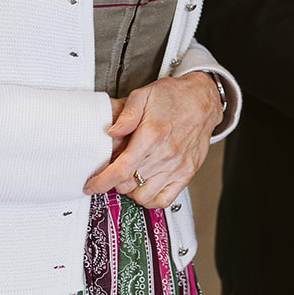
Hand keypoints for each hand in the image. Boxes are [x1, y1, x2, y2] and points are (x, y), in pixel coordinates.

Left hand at [84, 72, 222, 207]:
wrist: (202, 99)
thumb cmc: (174, 97)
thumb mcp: (144, 95)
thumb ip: (125, 114)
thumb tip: (110, 132)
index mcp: (151, 135)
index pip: (120, 170)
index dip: (101, 182)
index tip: (91, 185)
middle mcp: (165, 154)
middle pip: (128, 185)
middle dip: (114, 181)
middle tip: (114, 170)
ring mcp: (177, 166)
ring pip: (144, 196)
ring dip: (132, 190)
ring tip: (130, 176)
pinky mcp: (186, 173)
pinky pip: (165, 200)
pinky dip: (152, 199)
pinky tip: (146, 186)